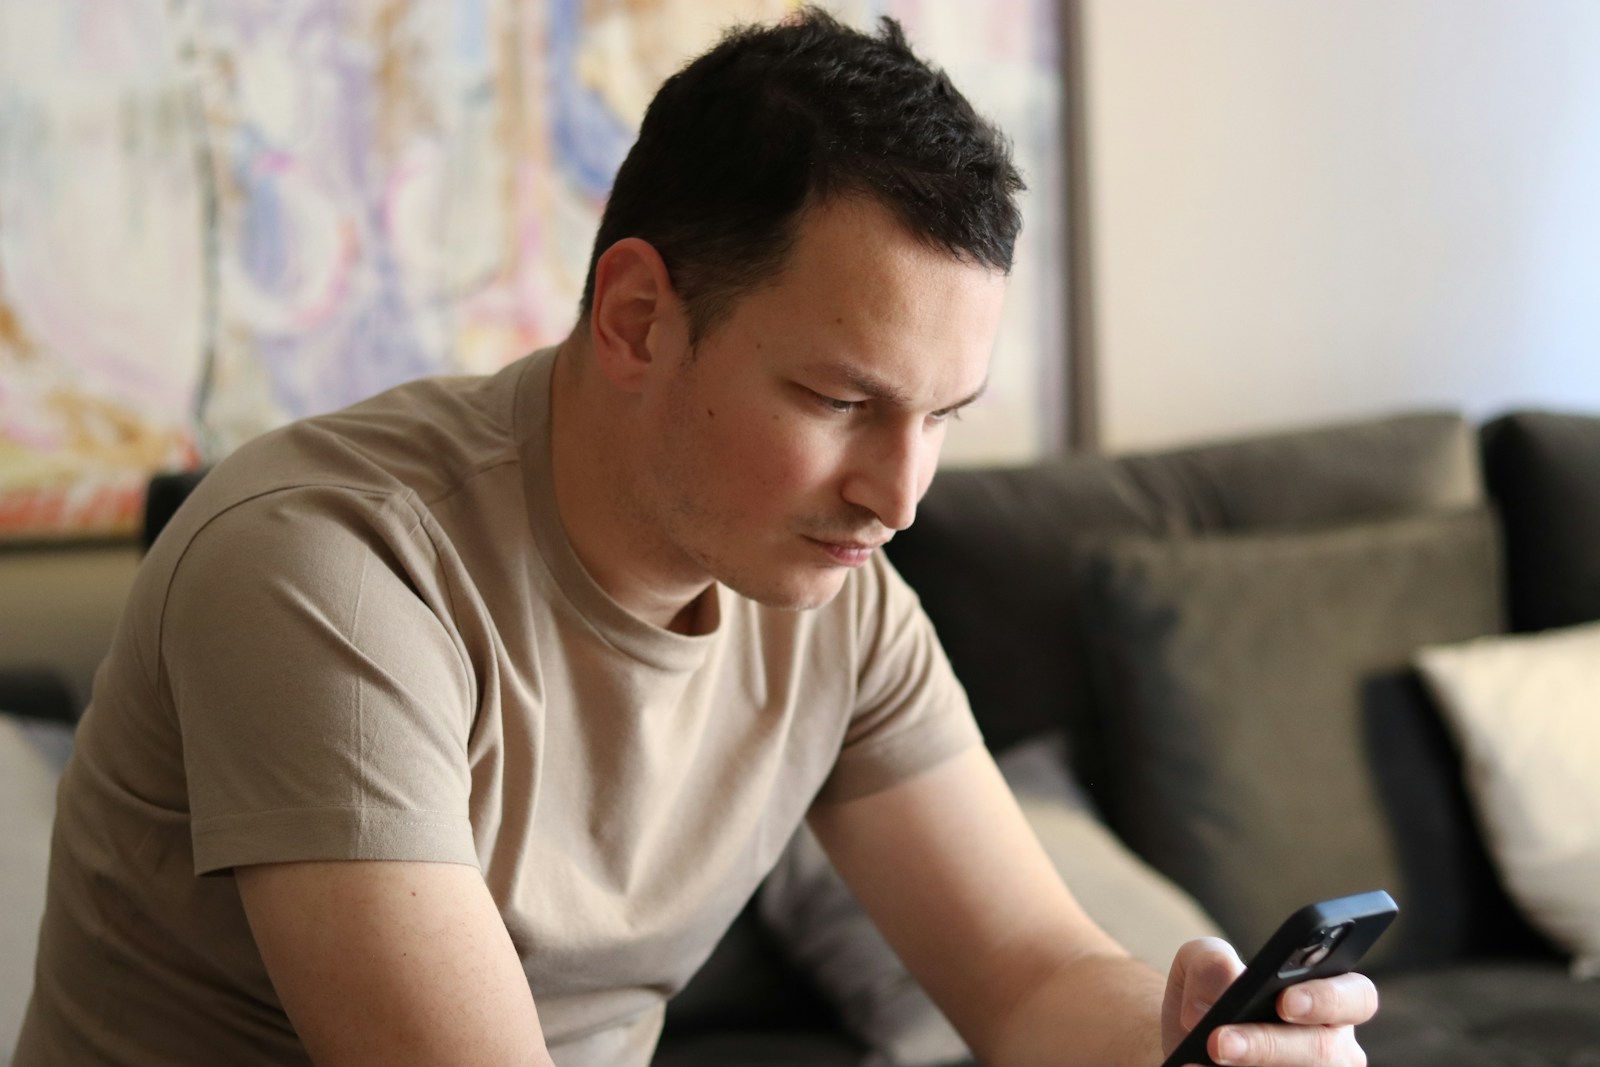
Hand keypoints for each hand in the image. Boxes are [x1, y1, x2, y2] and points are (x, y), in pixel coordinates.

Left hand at [1161, 937, 1378, 1065]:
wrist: (1184, 1047)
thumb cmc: (1205, 998)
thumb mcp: (1199, 964)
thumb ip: (1210, 960)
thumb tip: (1225, 985)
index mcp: (1326, 998)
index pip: (1356, 996)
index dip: (1327, 999)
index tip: (1284, 1001)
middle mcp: (1333, 1048)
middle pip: (1324, 1051)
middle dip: (1268, 1045)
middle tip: (1219, 1041)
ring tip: (1200, 1060)